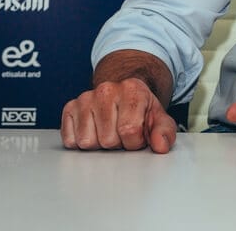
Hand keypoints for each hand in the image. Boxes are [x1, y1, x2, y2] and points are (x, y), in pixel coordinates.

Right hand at [60, 78, 176, 152]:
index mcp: (132, 89)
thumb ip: (165, 132)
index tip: (138, 134)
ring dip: (99, 144)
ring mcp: (85, 98)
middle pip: (108, 140)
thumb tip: (161, 146)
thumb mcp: (159, 118)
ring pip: (87, 142)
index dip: (135, 141)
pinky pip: (70, 141)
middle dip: (118, 143)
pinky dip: (81, 142)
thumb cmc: (141, 109)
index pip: (129, 130)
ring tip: (109, 130)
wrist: (125, 94)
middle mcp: (106, 90)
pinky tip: (94, 130)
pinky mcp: (69, 108)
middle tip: (122, 132)